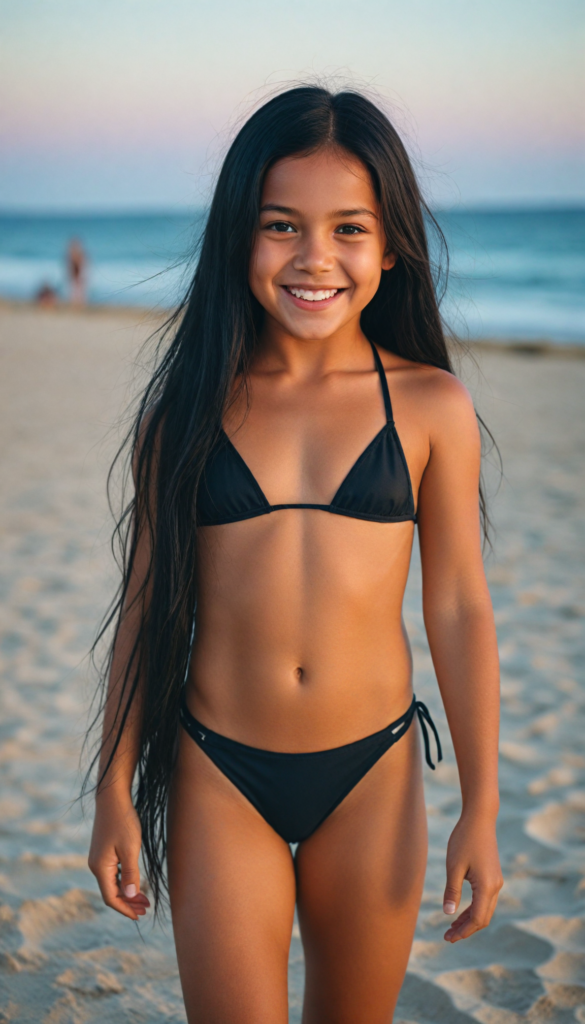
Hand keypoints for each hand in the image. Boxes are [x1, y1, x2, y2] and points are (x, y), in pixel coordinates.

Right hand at [88, 790, 150, 921]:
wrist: (112, 799)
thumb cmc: (123, 822)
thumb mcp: (130, 849)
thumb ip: (130, 874)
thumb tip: (129, 897)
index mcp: (100, 868)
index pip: (111, 898)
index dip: (125, 909)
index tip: (140, 916)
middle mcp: (96, 866)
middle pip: (111, 893)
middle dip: (128, 903)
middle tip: (146, 909)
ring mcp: (98, 859)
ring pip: (112, 883)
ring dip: (127, 893)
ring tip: (144, 899)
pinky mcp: (103, 852)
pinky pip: (113, 873)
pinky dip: (124, 881)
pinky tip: (135, 882)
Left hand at [442, 810, 502, 941]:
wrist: (480, 818)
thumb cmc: (464, 839)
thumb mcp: (454, 866)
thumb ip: (452, 891)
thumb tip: (448, 914)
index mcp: (486, 886)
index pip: (477, 919)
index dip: (463, 931)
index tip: (448, 938)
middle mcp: (495, 886)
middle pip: (483, 918)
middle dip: (466, 929)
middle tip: (447, 937)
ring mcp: (496, 881)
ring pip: (484, 909)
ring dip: (469, 920)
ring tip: (451, 927)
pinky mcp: (493, 875)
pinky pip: (484, 899)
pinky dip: (473, 908)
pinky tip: (459, 910)